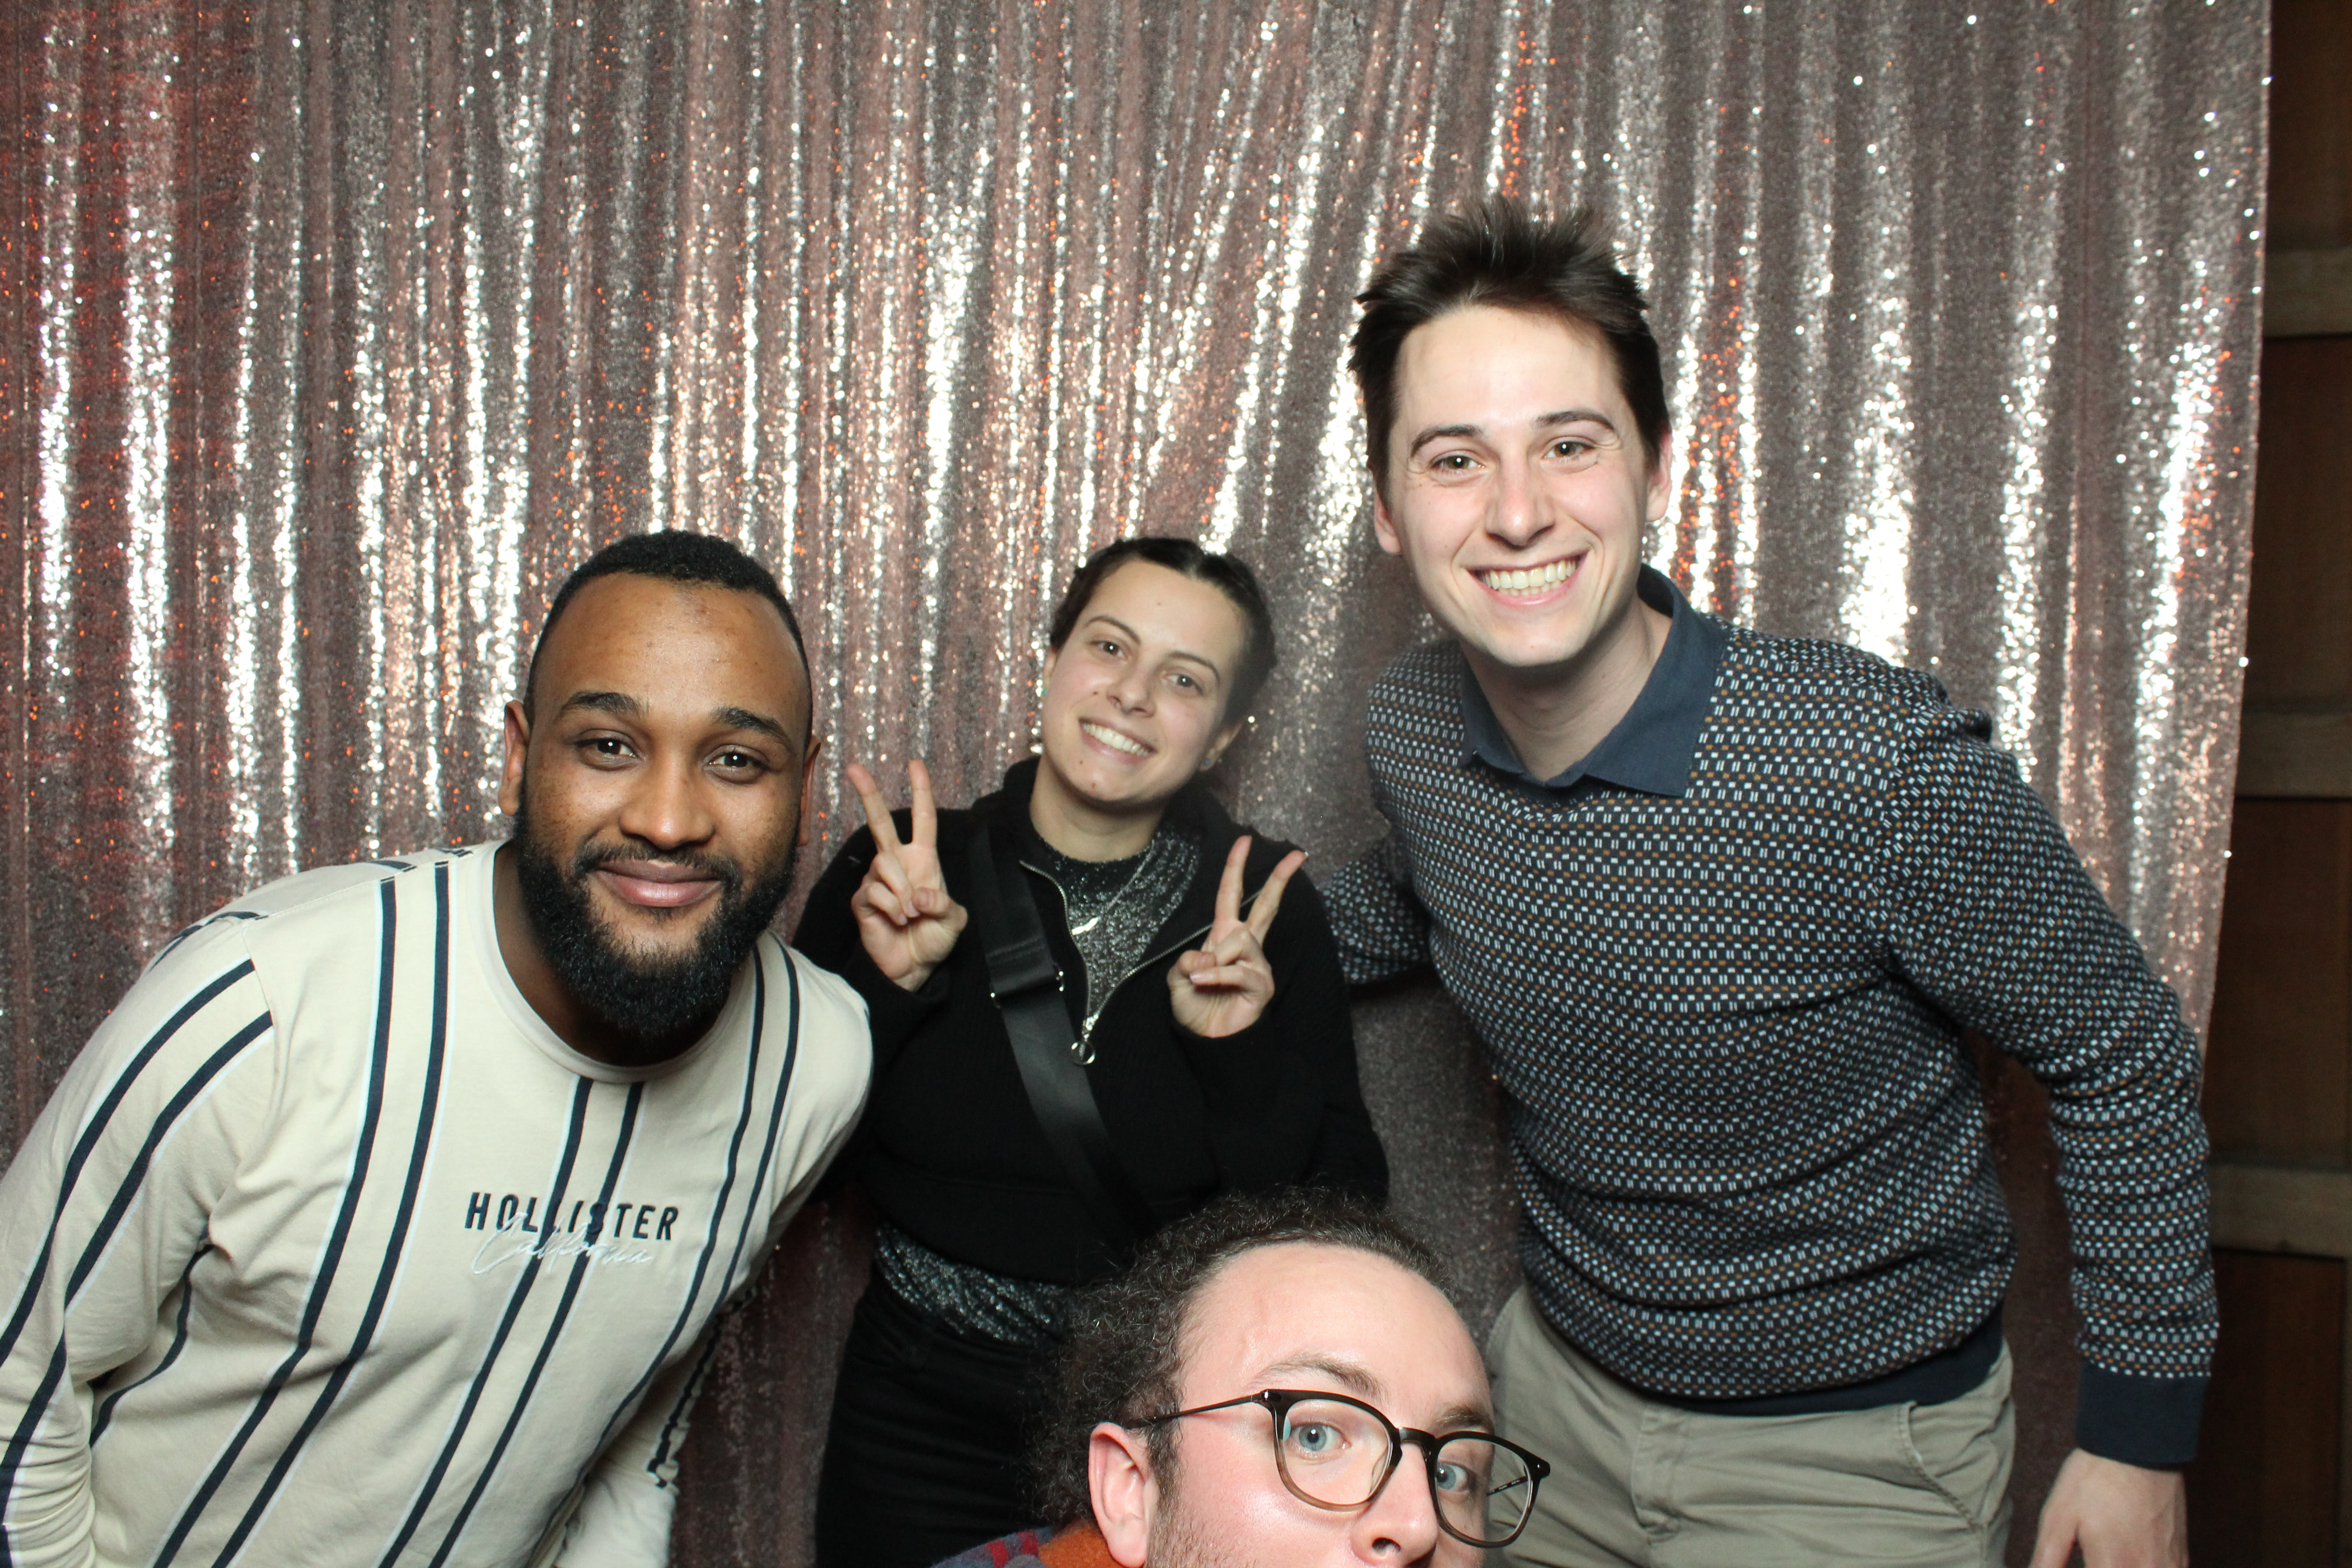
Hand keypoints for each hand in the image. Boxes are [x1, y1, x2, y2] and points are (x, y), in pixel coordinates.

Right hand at [846, 760, 967, 991]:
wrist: (913, 969)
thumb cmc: (934, 940)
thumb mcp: (954, 921)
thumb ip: (943, 903)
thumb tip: (919, 892)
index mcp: (922, 860)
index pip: (922, 819)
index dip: (921, 792)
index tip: (915, 765)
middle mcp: (897, 864)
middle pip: (879, 822)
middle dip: (868, 794)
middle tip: (854, 768)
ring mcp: (877, 880)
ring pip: (884, 865)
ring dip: (902, 892)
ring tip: (910, 915)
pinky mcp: (862, 899)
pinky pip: (874, 892)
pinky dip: (891, 908)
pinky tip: (896, 921)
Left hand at [1166, 837, 1303, 1038]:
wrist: (1208, 1039)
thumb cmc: (1196, 1006)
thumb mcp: (1178, 979)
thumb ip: (1186, 962)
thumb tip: (1206, 955)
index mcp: (1224, 936)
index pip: (1231, 895)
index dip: (1236, 867)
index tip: (1245, 839)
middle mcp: (1246, 945)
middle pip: (1266, 905)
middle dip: (1280, 878)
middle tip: (1298, 854)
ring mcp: (1258, 964)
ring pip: (1242, 940)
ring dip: (1217, 958)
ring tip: (1202, 979)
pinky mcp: (1262, 984)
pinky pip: (1239, 970)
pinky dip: (1217, 977)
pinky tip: (1204, 984)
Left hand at [2030, 1449, 2186, 1567]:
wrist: (2140, 1447)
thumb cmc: (2096, 1479)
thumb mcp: (2058, 1516)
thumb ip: (2047, 1559)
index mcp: (2112, 1564)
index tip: (2082, 1563)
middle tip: (2092, 1559)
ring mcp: (2169, 1567)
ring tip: (2106, 1556)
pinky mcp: (2181, 1558)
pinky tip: (2129, 1558)